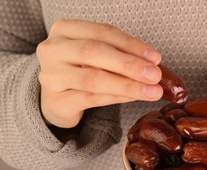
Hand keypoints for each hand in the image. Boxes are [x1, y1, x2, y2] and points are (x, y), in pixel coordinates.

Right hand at [37, 19, 162, 127]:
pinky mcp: (56, 102)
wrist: (57, 100)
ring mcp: (51, 76)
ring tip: (151, 91)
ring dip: (127, 84)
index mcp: (64, 30)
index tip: (155, 57)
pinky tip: (133, 97)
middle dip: (129, 64)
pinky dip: (116, 97)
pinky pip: (91, 99)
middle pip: (94, 52)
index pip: (102, 32)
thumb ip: (119, 55)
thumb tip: (153, 64)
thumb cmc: (81, 72)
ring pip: (93, 78)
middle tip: (154, 75)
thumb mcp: (97, 56)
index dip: (131, 44)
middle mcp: (52, 50)